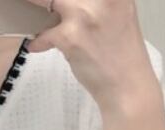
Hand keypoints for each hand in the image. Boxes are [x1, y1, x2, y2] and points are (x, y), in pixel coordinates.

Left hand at [23, 0, 160, 114]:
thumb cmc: (120, 56)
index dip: (63, 0)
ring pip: (49, 3)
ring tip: (38, 25)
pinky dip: (38, 42)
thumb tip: (64, 5)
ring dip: (39, 14)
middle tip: (40, 7)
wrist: (127, 85)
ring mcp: (84, 15)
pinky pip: (43, 34)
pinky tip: (38, 46)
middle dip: (45, 1)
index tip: (56, 5)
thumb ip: (94, 5)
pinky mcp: (70, 37)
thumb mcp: (115, 16)